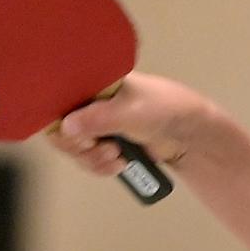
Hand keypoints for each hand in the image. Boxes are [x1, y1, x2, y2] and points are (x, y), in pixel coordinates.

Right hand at [47, 73, 215, 176]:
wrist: (190, 135)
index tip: (81, 136)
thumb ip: (99, 118)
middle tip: (101, 147)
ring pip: (75, 149)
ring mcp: (98, 125)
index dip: (62, 123)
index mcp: (94, 83)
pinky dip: (101, 167)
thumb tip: (66, 126)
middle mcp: (91, 103)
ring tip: (117, 156)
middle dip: (80, 146)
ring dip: (93, 159)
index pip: (59, 101)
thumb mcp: (131, 112)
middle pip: (62, 130)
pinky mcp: (106, 144)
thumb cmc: (165, 110)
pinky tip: (120, 164)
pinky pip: (89, 160)